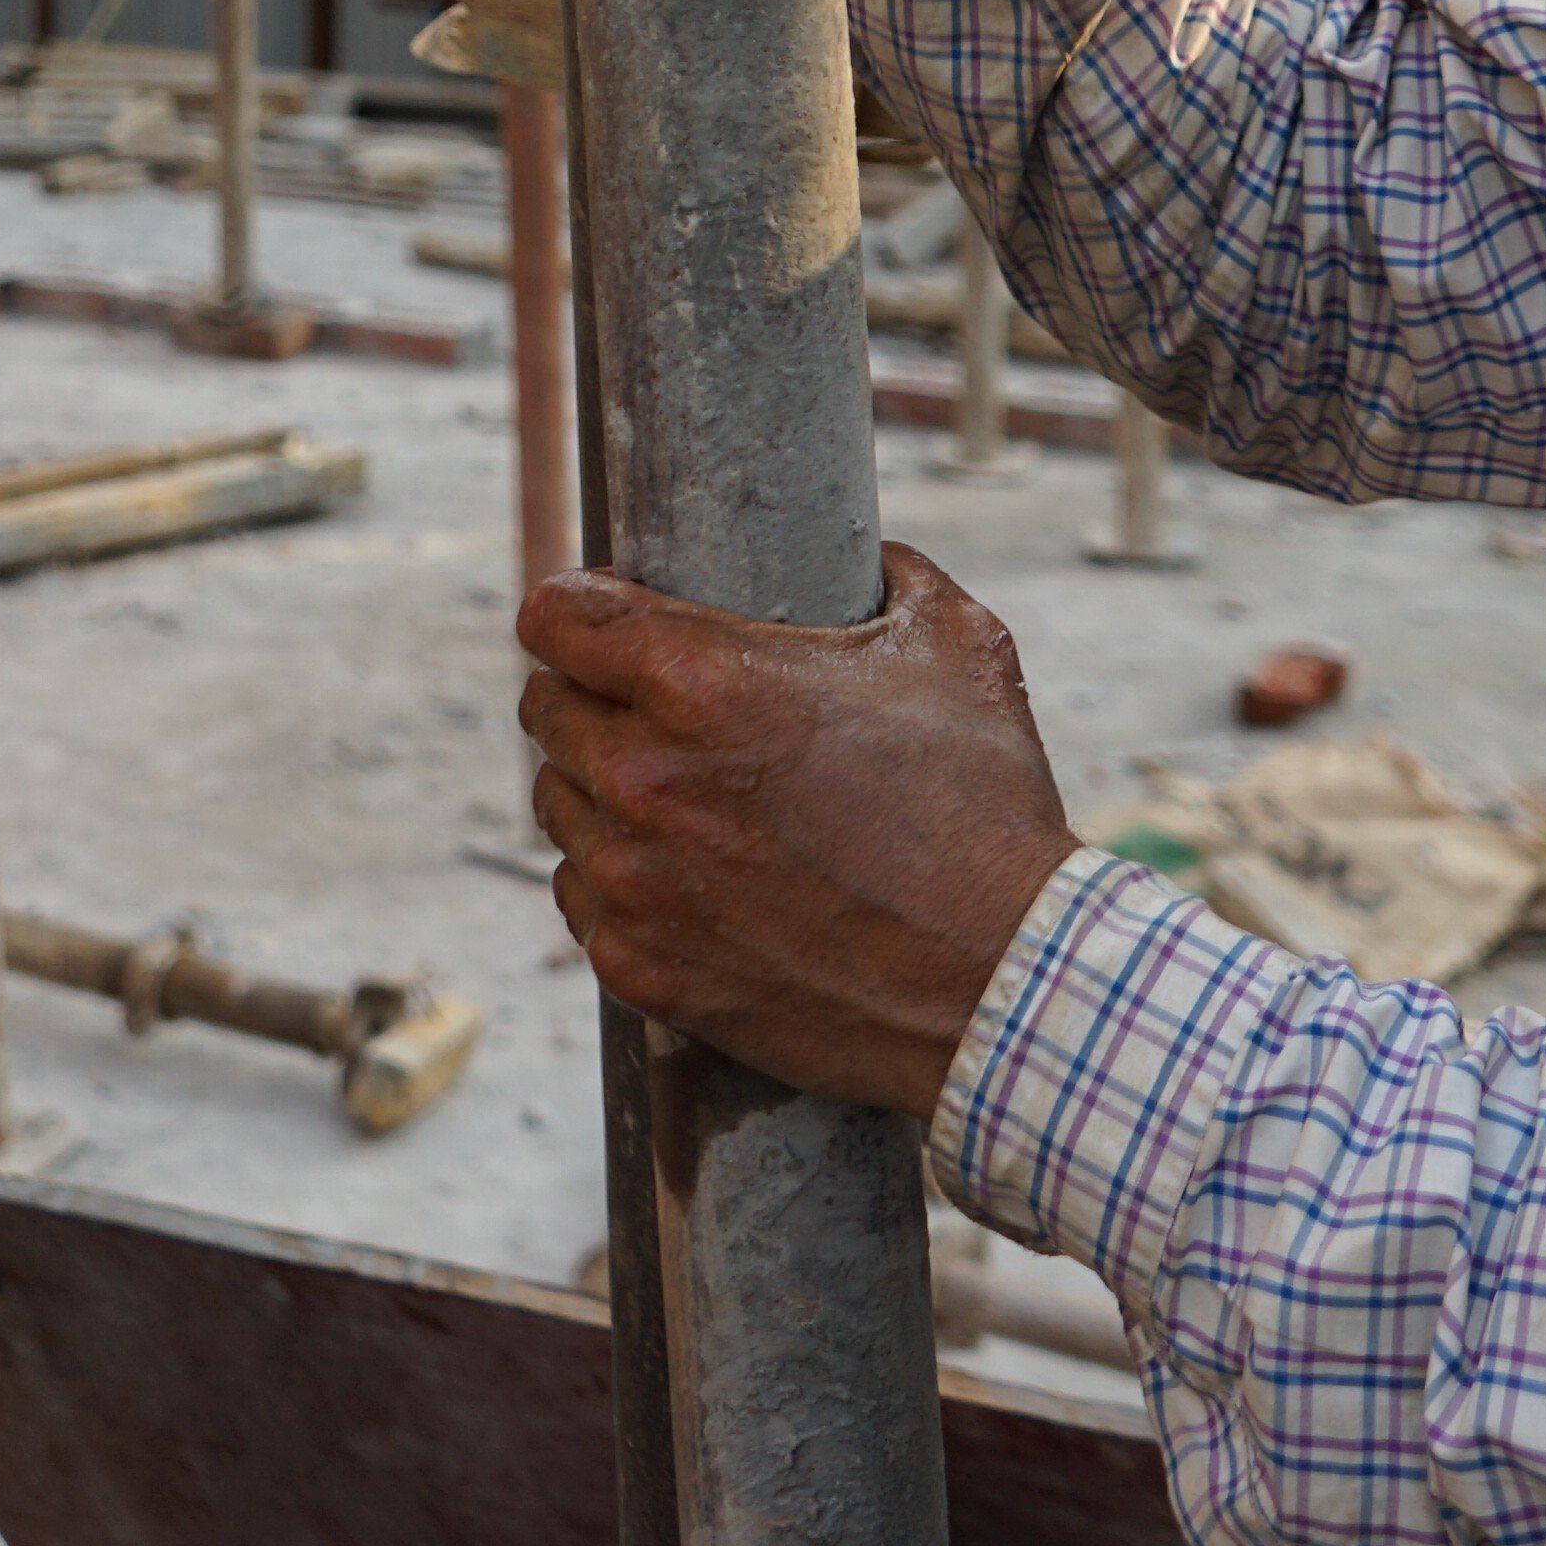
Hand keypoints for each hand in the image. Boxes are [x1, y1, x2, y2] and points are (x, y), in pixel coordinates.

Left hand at [519, 541, 1079, 1115]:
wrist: (1000, 985)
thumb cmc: (983, 813)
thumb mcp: (955, 647)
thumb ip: (891, 577)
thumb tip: (866, 560)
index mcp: (697, 681)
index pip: (554, 616)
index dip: (576, 608)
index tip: (601, 619)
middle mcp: (642, 777)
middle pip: (545, 707)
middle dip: (590, 695)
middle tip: (653, 708)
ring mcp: (634, 882)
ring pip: (557, 803)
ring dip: (599, 790)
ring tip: (679, 797)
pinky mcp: (641, 968)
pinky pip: (583, 900)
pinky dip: (620, 882)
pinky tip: (687, 877)